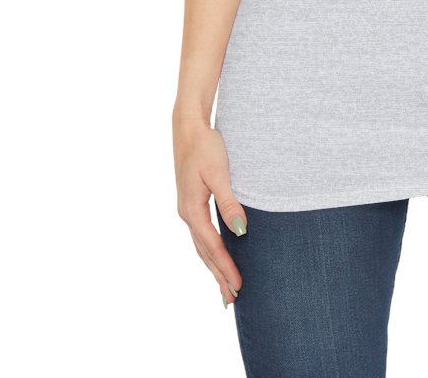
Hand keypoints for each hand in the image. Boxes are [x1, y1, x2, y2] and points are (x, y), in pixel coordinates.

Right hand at [173, 118, 248, 306]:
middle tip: (232, 300)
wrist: (188, 127)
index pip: (212, 246)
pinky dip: (209, 251)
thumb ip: (230, 202)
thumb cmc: (206, 147)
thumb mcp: (220, 173)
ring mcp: (187, 209)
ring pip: (201, 246)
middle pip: (204, 252)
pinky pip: (201, 235)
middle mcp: (187, 213)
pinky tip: (216, 256)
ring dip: (213, 267)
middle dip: (218, 276)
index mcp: (192, 210)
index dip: (226, 267)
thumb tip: (240, 230)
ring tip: (224, 288)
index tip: (238, 285)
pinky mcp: (191, 203)